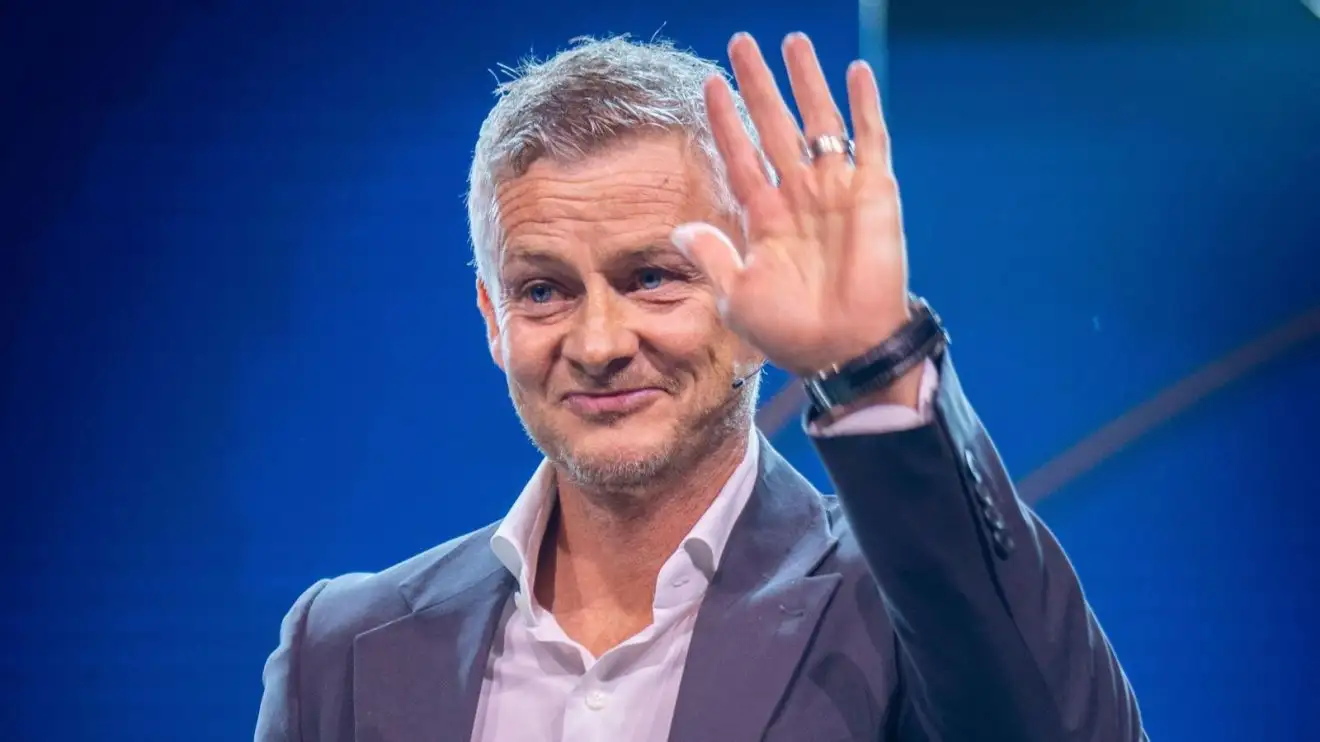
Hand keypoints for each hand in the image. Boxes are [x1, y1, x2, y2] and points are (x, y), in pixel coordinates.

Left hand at [672, 32, 910, 379]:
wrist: (846, 350)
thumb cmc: (792, 332)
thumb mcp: (737, 296)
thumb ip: (712, 256)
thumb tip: (678, 229)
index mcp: (766, 219)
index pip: (741, 156)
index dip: (724, 121)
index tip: (708, 85)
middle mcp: (800, 197)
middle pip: (774, 126)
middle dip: (758, 85)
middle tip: (741, 43)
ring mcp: (837, 192)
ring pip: (818, 122)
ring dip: (805, 82)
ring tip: (791, 41)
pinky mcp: (875, 194)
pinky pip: (870, 140)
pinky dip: (864, 106)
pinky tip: (854, 71)